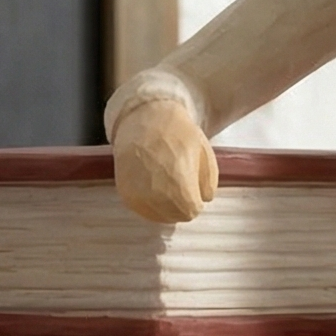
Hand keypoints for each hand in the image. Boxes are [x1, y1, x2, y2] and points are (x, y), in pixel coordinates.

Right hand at [112, 95, 216, 222]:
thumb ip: (209, 183)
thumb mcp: (205, 155)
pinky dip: (151, 203)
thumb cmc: (177, 134)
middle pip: (176, 216)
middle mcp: (156, 198)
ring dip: (167, 205)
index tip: (194, 186)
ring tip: (166, 181)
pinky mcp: (126, 195)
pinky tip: (154, 185)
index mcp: (179, 188)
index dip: (196, 199)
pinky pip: (143, 210)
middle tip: (180, 182)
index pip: (192, 211)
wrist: (143, 119)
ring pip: (159, 216)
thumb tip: (204, 199)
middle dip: (182, 204)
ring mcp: (138, 197)